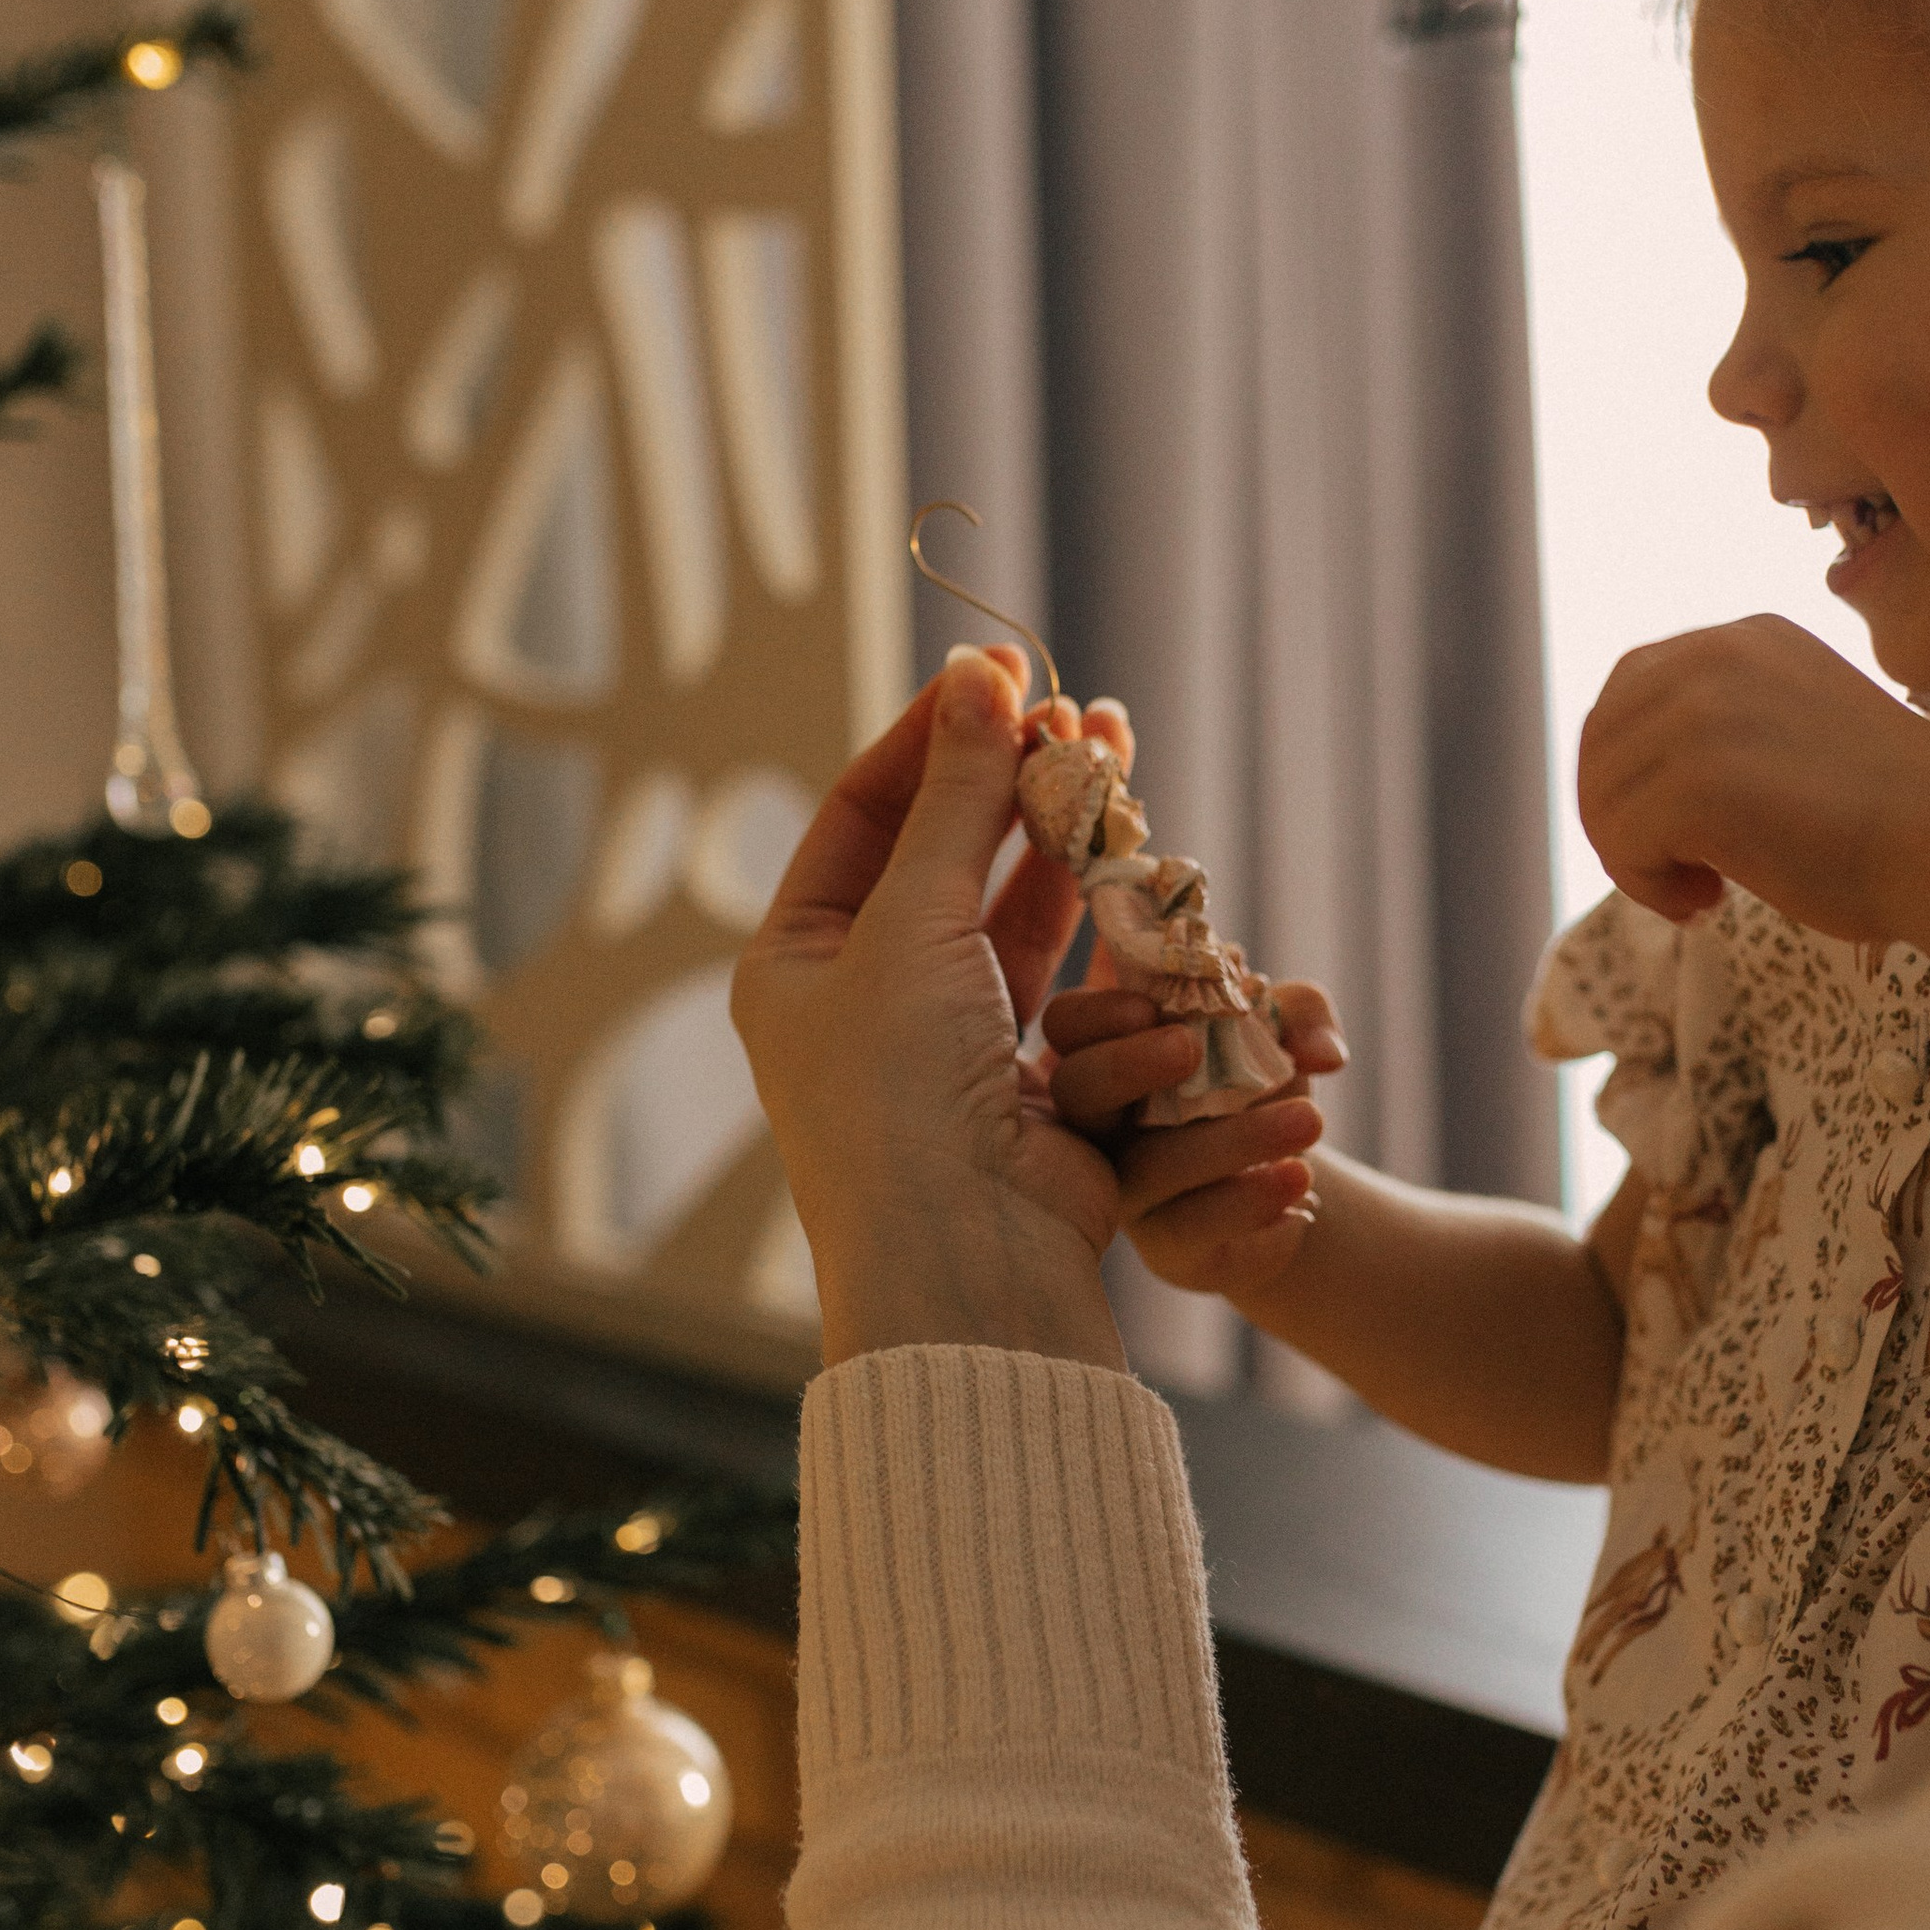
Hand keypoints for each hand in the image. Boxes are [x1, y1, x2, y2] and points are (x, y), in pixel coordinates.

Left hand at [731, 649, 1130, 1369]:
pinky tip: (1132, 884)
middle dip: (1012, 789)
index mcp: (797, 964)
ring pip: (1020, 921)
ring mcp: (953, 1050)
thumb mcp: (914, 924)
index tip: (998, 671)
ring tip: (1113, 772)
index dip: (931, 737)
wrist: (967, 1258)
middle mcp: (866, 1005)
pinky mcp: (1032, 1092)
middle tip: (1074, 713)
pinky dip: (1105, 951)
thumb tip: (975, 676)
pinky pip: (1073, 993)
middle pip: (947, 860)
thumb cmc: (901, 1092)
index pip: (862, 813)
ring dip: (1068, 855)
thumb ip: (954, 800)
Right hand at [1043, 974, 1347, 1304]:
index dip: (1096, 1013)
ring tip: (1311, 1120)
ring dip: (1231, 1141)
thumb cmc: (1261, 1086)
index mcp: (1116, 1052)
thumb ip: (1300, 1016)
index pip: (1067, 1024)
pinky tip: (1301, 1204)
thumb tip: (1322, 1051)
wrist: (1286, 1180)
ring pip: (1148, 1169)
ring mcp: (1126, 1189)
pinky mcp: (1168, 1247)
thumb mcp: (1286, 1035)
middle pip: (1079, 1090)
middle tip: (1192, 1048)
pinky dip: (1252, 1209)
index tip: (1151, 1006)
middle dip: (1129, 1064)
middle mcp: (1103, 1125)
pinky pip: (1192, 1233)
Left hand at [1578, 616, 1929, 937]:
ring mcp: (1702, 712)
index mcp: (1746, 637)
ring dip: (1636, 859)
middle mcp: (1716, 655)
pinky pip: (1618, 840)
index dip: (1632, 770)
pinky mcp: (1695, 778)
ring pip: (1602, 795)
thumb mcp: (1798, 730)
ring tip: (1702, 894)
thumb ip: (1729, 726)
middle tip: (1684, 874)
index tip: (1684, 830)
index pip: (1630, 689)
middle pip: (1600, 741)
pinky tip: (1709, 903)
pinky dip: (1646, 885)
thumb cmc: (1896, 817)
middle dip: (1621, 817)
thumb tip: (1640, 776)